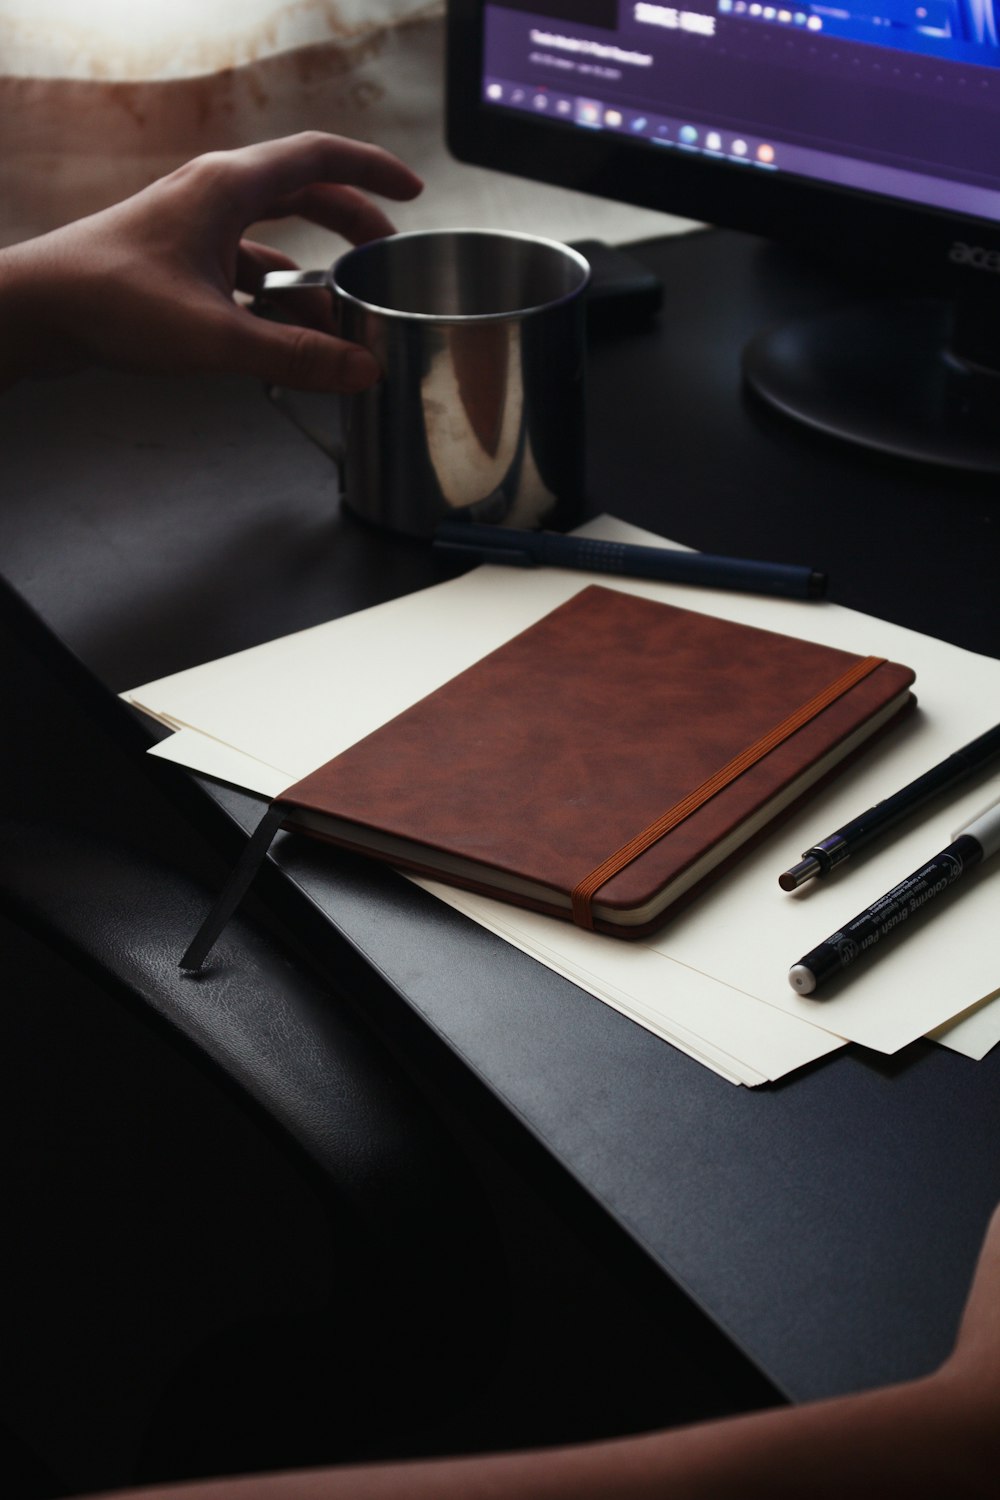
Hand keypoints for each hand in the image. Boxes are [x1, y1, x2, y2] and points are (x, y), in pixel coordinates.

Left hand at [0, 132, 422, 390]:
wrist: (39, 312)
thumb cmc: (111, 302)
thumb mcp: (216, 337)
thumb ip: (296, 356)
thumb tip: (362, 372)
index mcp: (229, 188)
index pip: (320, 159)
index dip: (374, 172)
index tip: (412, 192)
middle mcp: (214, 198)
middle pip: (303, 195)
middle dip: (351, 224)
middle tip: (387, 254)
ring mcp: (195, 230)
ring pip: (275, 239)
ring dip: (313, 275)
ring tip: (345, 314)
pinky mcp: (179, 264)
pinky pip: (246, 273)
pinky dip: (276, 299)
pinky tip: (289, 337)